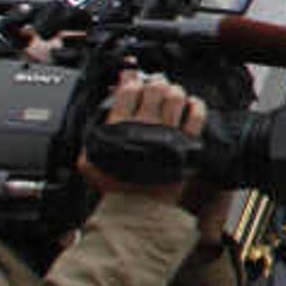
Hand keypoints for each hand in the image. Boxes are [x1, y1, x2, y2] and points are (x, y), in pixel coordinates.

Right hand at [78, 71, 207, 200]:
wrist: (135, 208)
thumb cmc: (113, 186)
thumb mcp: (89, 159)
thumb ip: (90, 134)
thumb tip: (100, 111)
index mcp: (120, 127)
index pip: (128, 90)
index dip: (130, 79)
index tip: (132, 76)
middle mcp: (145, 127)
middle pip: (154, 89)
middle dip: (153, 83)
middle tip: (153, 85)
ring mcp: (167, 134)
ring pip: (175, 97)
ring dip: (173, 91)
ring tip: (170, 93)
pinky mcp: (185, 144)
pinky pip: (196, 116)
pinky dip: (195, 105)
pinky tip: (191, 104)